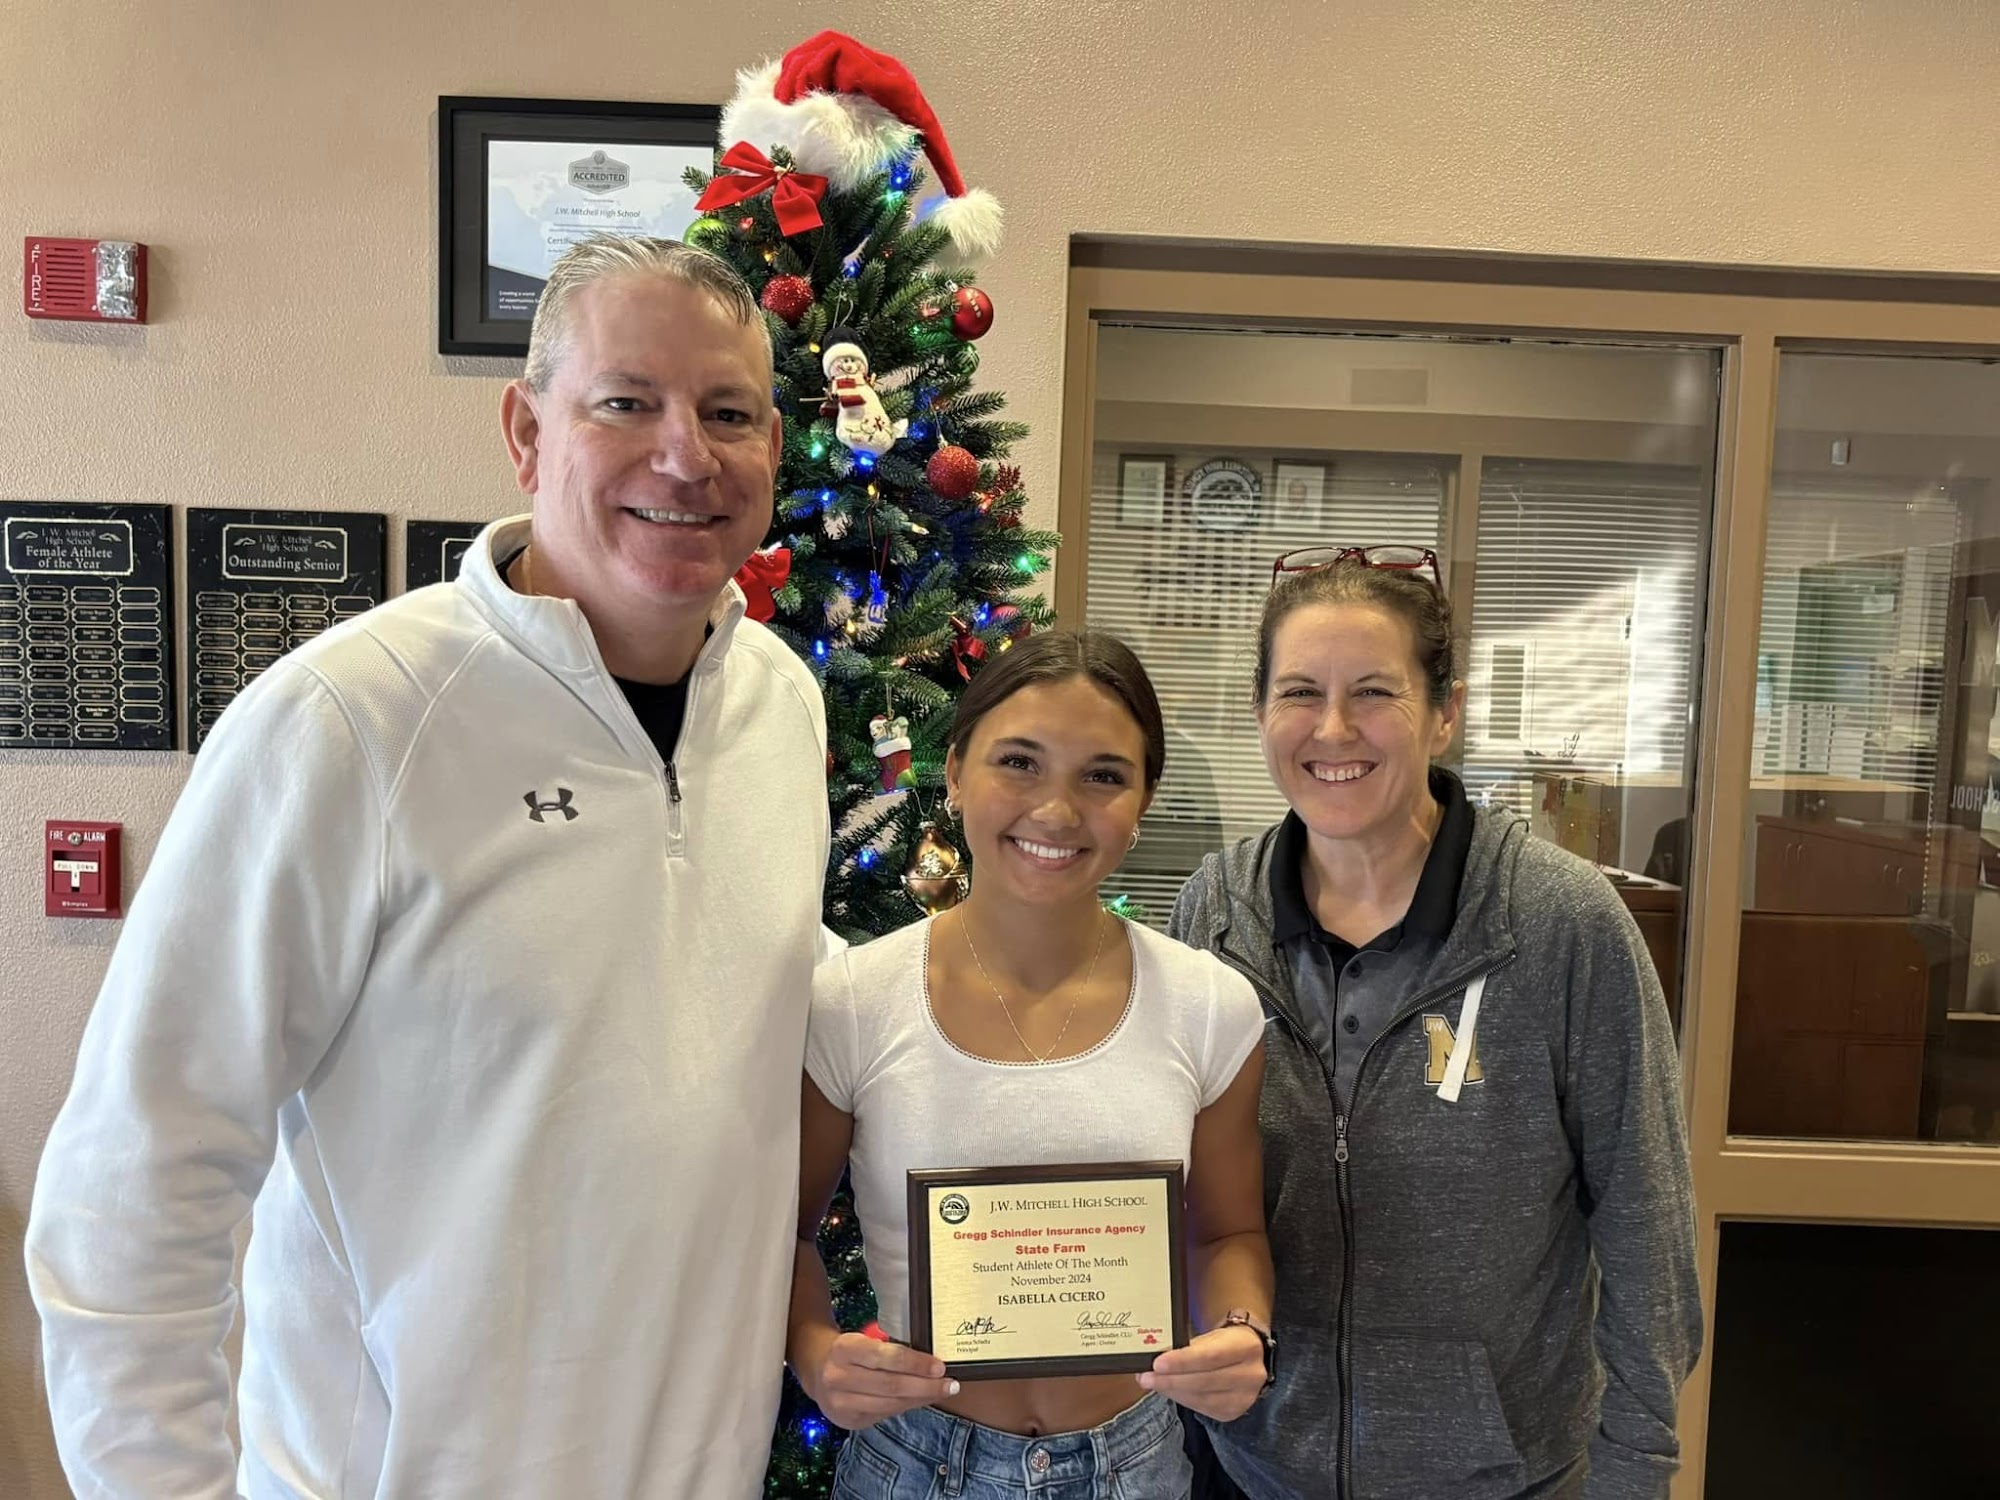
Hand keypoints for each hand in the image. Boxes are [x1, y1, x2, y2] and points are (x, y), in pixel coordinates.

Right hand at [804, 1331, 959, 1431]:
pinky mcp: (845, 1420)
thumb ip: (889, 1351)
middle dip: (925, 1386)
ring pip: (889, 1404)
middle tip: (950, 1384)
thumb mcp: (864, 1341)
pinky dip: (905, 1407)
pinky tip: (919, 1400)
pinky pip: (883, 1415)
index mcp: (845, 1348)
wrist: (817, 1369)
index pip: (886, 1356)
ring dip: (920, 1399)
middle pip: (891, 1385)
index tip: (940, 1366)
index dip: (916, 1362)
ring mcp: (839, 1402)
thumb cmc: (850, 1351)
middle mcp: (838, 1376)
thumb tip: (930, 1362)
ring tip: (940, 1392)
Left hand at [1137, 1324, 1265, 1421]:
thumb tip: (1154, 1359)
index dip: (1183, 1362)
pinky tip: (1169, 1391)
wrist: (1249, 1358)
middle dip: (1171, 1380)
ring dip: (1173, 1391)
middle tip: (1146, 1377)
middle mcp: (1251, 1375)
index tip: (1157, 1364)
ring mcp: (1244, 1397)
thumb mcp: (1212, 1337)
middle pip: (1205, 1381)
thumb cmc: (1225, 1343)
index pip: (1211, 1356)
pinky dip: (1182, 1399)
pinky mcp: (1233, 1412)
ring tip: (1152, 1383)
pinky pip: (1202, 1409)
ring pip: (1202, 1398)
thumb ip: (1187, 1348)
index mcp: (1246, 1347)